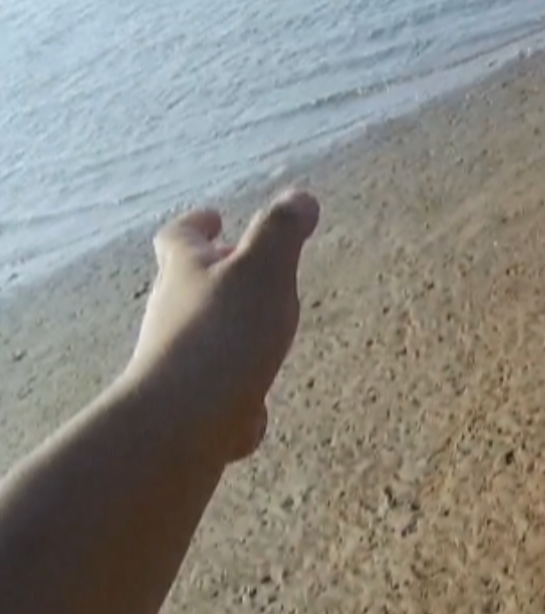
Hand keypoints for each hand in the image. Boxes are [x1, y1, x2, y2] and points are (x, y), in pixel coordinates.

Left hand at [122, 189, 319, 462]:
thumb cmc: (226, 333)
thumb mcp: (264, 270)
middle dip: (215, 270)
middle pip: (188, 280)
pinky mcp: (194, 394)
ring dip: (227, 316)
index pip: (181, 236)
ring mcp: (179, 354)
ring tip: (261, 318)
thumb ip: (282, 232)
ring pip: (203, 325)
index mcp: (184, 270)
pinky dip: (234, 363)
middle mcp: (173, 308)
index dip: (196, 225)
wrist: (188, 417)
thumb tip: (302, 197)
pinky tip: (260, 375)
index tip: (213, 216)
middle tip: (244, 264)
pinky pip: (216, 370)